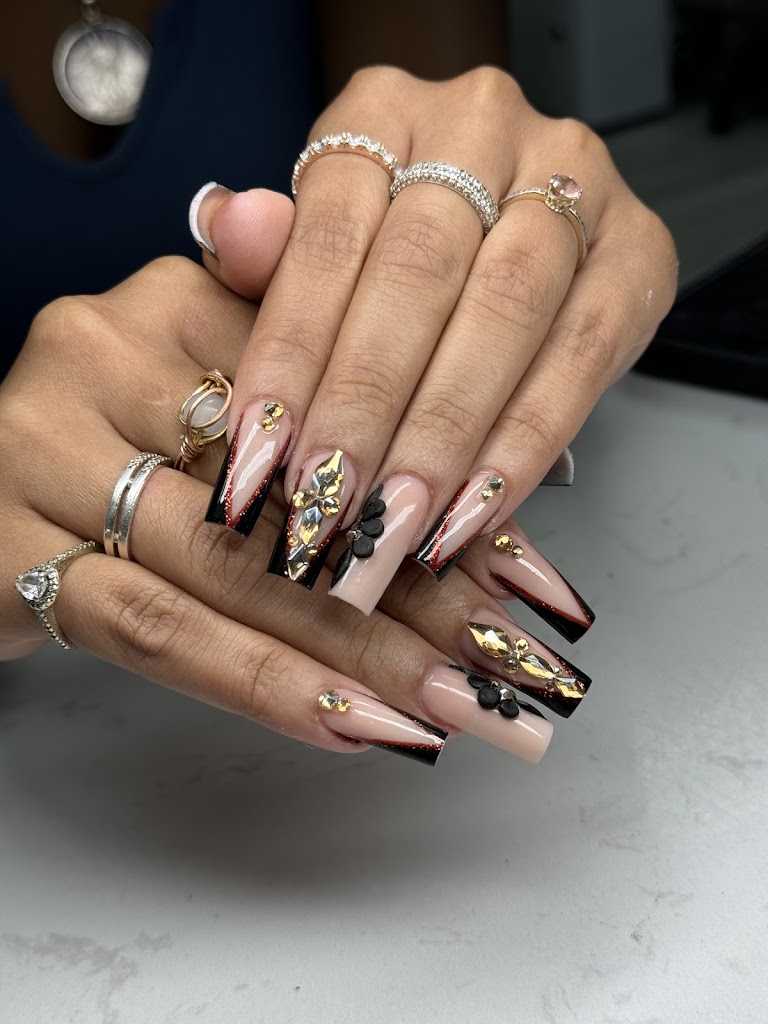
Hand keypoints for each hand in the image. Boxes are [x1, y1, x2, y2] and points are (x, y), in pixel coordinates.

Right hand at [1, 254, 583, 764]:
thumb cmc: (124, 437)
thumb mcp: (223, 386)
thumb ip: (347, 408)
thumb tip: (492, 483)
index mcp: (183, 299)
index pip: (344, 406)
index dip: (444, 500)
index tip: (530, 585)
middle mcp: (108, 356)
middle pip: (297, 490)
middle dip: (421, 591)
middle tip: (515, 665)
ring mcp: (48, 452)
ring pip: (236, 567)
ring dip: (360, 652)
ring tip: (456, 711)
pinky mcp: (10, 551)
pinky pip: (149, 628)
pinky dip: (257, 682)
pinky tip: (349, 728)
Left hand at [194, 67, 676, 620]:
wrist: (512, 212)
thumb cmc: (396, 240)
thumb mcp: (322, 242)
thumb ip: (276, 251)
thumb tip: (229, 230)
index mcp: (386, 109)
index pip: (326, 235)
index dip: (292, 353)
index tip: (260, 455)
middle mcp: (483, 125)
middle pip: (418, 275)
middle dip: (367, 407)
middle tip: (327, 506)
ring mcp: (573, 180)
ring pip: (504, 314)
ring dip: (444, 435)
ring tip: (393, 525)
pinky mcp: (637, 248)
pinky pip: (582, 356)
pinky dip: (524, 444)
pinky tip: (473, 510)